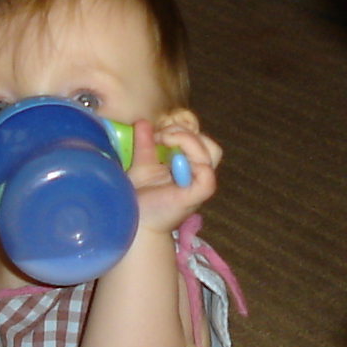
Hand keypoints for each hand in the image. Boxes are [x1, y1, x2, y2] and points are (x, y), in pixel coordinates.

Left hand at [127, 109, 219, 240]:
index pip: (201, 141)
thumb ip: (145, 144)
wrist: (134, 224)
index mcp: (189, 168)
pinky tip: (171, 158)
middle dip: (187, 132)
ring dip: (189, 140)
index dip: (184, 129)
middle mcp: (198, 175)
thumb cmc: (140, 199)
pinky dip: (192, 159)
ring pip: (212, 153)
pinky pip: (207, 175)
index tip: (159, 130)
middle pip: (210, 145)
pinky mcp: (196, 196)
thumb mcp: (142, 166)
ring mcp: (199, 186)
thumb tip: (143, 121)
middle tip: (163, 135)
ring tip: (165, 140)